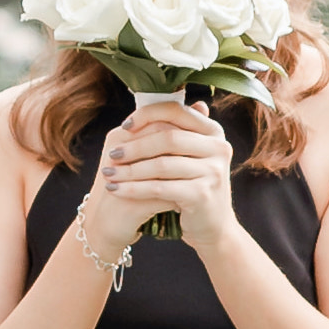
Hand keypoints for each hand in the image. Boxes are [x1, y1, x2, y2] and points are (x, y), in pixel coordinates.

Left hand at [81, 91, 237, 255]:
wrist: (210, 225)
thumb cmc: (191, 185)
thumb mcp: (186, 155)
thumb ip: (170, 130)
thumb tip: (141, 103)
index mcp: (213, 131)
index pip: (176, 111)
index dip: (147, 115)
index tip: (124, 126)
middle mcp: (219, 147)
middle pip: (168, 138)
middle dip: (135, 146)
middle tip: (112, 155)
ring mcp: (213, 171)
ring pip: (162, 165)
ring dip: (130, 170)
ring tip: (109, 174)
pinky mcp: (202, 195)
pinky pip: (160, 188)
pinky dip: (135, 189)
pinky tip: (117, 190)